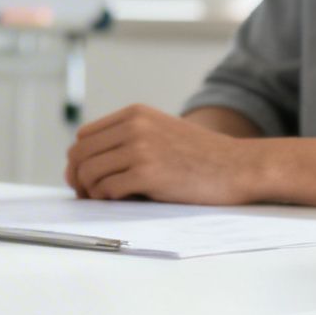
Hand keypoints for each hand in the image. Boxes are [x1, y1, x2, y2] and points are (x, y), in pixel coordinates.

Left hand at [63, 105, 261, 204]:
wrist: (238, 167)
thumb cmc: (200, 157)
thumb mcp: (161, 132)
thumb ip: (128, 138)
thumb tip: (84, 166)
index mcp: (134, 114)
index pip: (84, 136)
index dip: (79, 160)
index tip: (83, 179)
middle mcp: (134, 126)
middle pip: (80, 154)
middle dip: (77, 178)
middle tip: (85, 196)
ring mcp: (140, 148)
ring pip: (89, 172)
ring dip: (91, 191)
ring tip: (105, 200)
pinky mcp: (148, 173)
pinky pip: (107, 189)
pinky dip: (107, 199)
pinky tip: (121, 201)